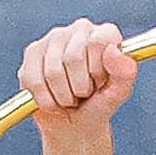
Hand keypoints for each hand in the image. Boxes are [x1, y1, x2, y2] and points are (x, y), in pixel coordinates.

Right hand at [19, 18, 134, 136]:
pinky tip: (55, 99)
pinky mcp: (31, 53)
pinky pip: (35, 81)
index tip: (100, 82)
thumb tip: (113, 50)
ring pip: (52, 72)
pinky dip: (47, 100)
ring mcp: (52, 39)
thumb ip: (124, 73)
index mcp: (106, 33)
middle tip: (85, 92)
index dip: (98, 71)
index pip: (97, 43)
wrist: (77, 125)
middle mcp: (79, 29)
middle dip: (81, 87)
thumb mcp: (118, 94)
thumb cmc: (100, 104)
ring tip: (71, 96)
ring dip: (64, 96)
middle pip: (72, 58)